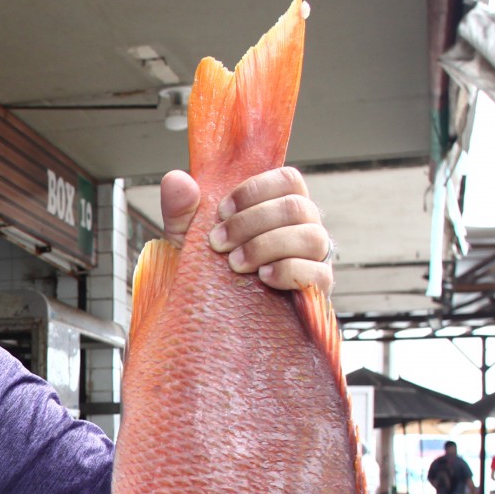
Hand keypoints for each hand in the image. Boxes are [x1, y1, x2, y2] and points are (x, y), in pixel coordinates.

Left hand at [159, 166, 334, 292]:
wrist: (210, 314)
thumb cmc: (206, 267)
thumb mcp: (186, 236)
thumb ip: (180, 206)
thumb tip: (176, 179)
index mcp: (278, 205)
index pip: (288, 180)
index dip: (255, 191)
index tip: (222, 211)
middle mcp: (302, 226)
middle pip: (296, 206)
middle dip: (251, 222)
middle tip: (218, 242)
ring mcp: (313, 257)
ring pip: (311, 237)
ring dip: (267, 246)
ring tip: (235, 263)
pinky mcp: (316, 288)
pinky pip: (318, 273)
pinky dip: (288, 271)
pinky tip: (263, 277)